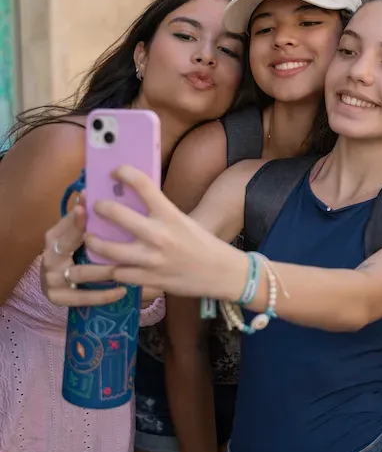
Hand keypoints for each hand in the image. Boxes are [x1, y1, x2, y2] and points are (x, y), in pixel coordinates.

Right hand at [42, 202, 127, 307]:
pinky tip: (122, 291)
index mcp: (53, 238)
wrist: (59, 283)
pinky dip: (103, 295)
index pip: (64, 226)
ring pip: (79, 274)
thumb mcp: (75, 234)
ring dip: (102, 271)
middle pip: (67, 248)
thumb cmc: (74, 251)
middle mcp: (48, 258)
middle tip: (115, 244)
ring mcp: (51, 280)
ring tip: (123, 268)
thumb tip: (89, 191)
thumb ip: (82, 219)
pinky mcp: (58, 299)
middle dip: (92, 244)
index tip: (86, 207)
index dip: (75, 218)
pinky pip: (83, 298)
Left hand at [67, 168, 246, 302]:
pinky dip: (112, 269)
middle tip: (95, 207)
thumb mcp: (183, 221)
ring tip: (90, 238)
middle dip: (99, 207)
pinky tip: (109, 265)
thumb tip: (132, 201)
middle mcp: (159, 235)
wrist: (222, 273)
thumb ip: (159, 213)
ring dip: (94, 241)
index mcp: (170, 215)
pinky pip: (119, 273)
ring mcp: (152, 260)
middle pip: (116, 213)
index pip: (142, 184)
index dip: (124, 172)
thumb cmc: (202, 244)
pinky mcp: (149, 280)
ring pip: (109, 249)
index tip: (116, 172)